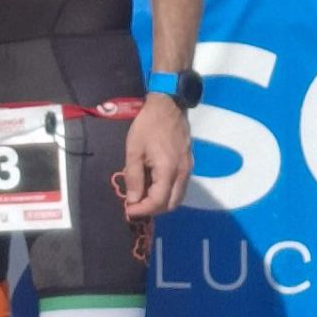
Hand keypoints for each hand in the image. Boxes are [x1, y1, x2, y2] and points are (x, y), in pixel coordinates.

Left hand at [120, 94, 192, 217]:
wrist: (168, 105)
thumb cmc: (147, 126)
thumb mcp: (134, 150)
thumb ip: (133, 177)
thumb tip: (132, 200)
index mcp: (168, 170)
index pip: (158, 201)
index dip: (142, 210)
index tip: (128, 210)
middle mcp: (182, 173)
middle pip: (171, 205)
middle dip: (152, 209)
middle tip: (135, 206)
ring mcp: (188, 169)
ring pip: (178, 198)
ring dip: (161, 202)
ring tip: (142, 197)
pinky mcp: (189, 164)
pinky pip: (180, 187)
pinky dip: (167, 193)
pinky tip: (153, 186)